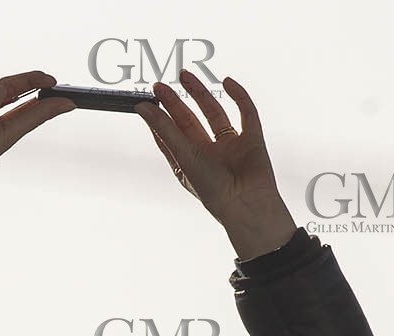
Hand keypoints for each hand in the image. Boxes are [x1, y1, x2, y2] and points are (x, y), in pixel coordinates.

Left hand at [134, 70, 298, 258]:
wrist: (246, 202)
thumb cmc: (213, 189)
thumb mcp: (183, 155)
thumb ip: (164, 129)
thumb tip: (142, 107)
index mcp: (189, 162)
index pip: (169, 136)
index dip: (158, 118)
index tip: (145, 101)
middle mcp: (208, 153)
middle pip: (189, 121)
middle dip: (175, 102)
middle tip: (160, 84)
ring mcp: (230, 145)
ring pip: (214, 113)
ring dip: (200, 94)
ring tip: (185, 75)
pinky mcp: (252, 139)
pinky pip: (246, 113)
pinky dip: (239, 96)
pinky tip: (227, 82)